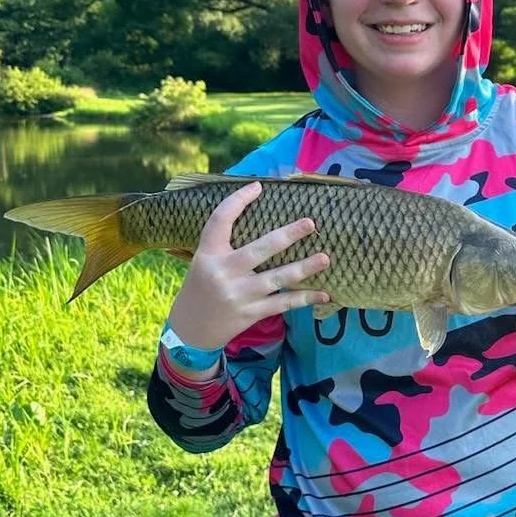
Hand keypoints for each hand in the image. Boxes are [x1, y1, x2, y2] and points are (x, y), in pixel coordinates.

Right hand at [165, 181, 329, 349]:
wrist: (190, 330)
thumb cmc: (201, 288)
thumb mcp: (203, 261)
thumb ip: (224, 242)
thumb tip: (254, 208)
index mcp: (208, 254)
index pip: (220, 220)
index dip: (238, 201)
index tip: (259, 186)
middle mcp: (223, 273)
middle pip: (259, 249)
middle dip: (287, 236)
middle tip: (310, 223)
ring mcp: (239, 295)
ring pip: (277, 278)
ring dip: (303, 268)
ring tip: (325, 258)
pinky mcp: (251, 314)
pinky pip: (282, 304)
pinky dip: (304, 299)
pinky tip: (324, 294)